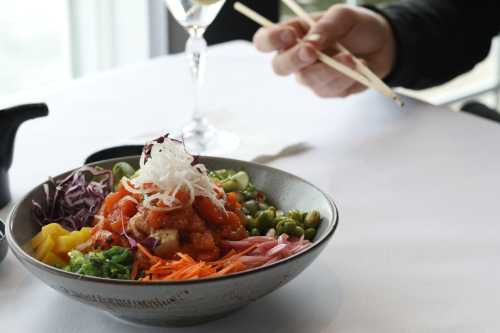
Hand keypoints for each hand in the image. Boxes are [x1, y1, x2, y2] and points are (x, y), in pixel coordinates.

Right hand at [252, 5, 395, 97]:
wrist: (383, 45)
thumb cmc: (357, 26)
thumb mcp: (344, 16)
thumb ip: (326, 26)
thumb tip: (311, 41)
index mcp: (292, 35)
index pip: (265, 40)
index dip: (270, 40)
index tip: (289, 35)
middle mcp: (295, 58)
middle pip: (279, 67)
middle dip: (295, 59)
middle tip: (312, 52)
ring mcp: (309, 77)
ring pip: (308, 80)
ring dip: (330, 69)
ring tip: (352, 59)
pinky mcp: (326, 90)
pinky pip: (330, 89)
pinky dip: (345, 78)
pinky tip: (358, 67)